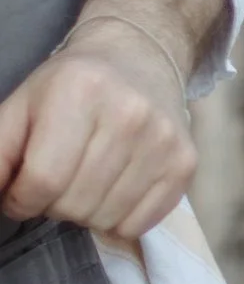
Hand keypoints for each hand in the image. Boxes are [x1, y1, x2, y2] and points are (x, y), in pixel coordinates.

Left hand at [0, 0, 229, 241]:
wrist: (139, 57)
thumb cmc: (71, 86)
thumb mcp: (22, 105)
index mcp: (79, 91)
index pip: (42, 179)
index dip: (20, 200)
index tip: (20, 193)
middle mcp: (129, 114)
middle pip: (73, 204)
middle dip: (52, 204)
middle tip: (58, 180)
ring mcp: (162, 140)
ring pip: (104, 219)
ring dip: (85, 213)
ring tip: (86, 181)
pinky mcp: (184, 163)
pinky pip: (137, 225)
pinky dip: (117, 219)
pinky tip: (114, 188)